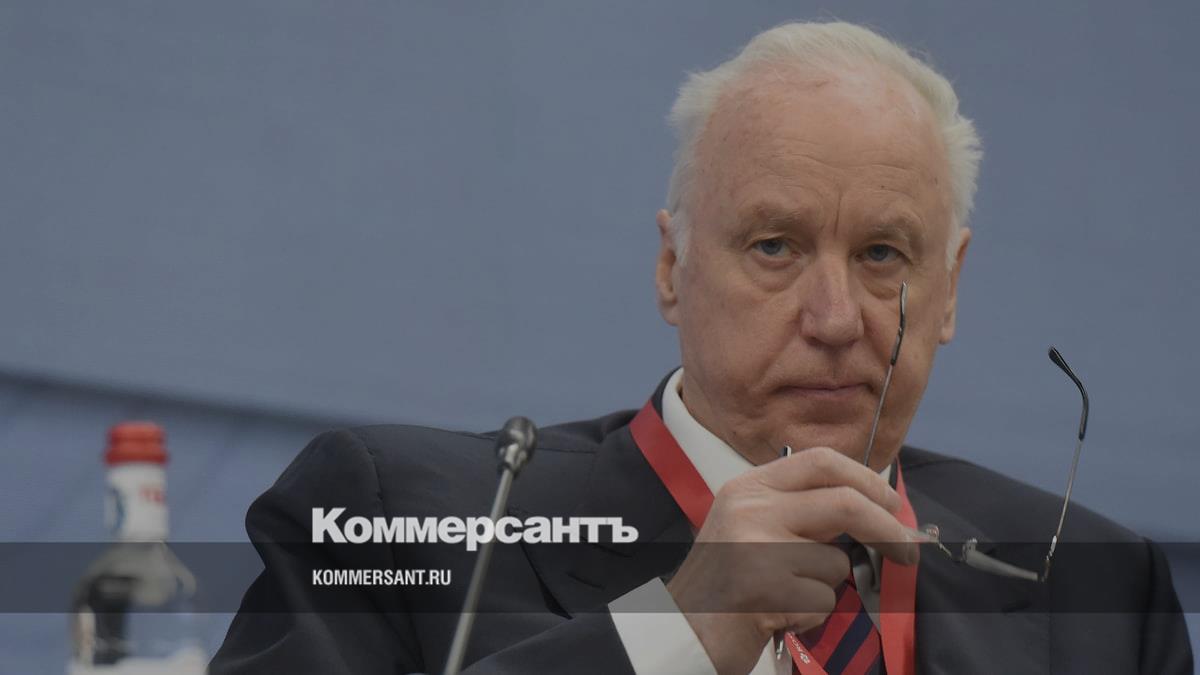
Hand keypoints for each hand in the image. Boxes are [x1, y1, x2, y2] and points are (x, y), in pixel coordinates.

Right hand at [665, 446, 918, 674]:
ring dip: (825, 587)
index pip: (821, 461)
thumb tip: (875, 510)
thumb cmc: (727, 583)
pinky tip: (778, 615)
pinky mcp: (765, 588)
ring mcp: (756, 546)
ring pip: (835, 561)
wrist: (682, 628)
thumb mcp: (754, 528)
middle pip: (845, 502)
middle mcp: (750, 507)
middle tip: (909, 550)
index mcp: (749, 487)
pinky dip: (812, 614)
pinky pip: (823, 600)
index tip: (893, 504)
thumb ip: (801, 512)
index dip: (868, 480)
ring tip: (787, 596)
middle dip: (888, 527)